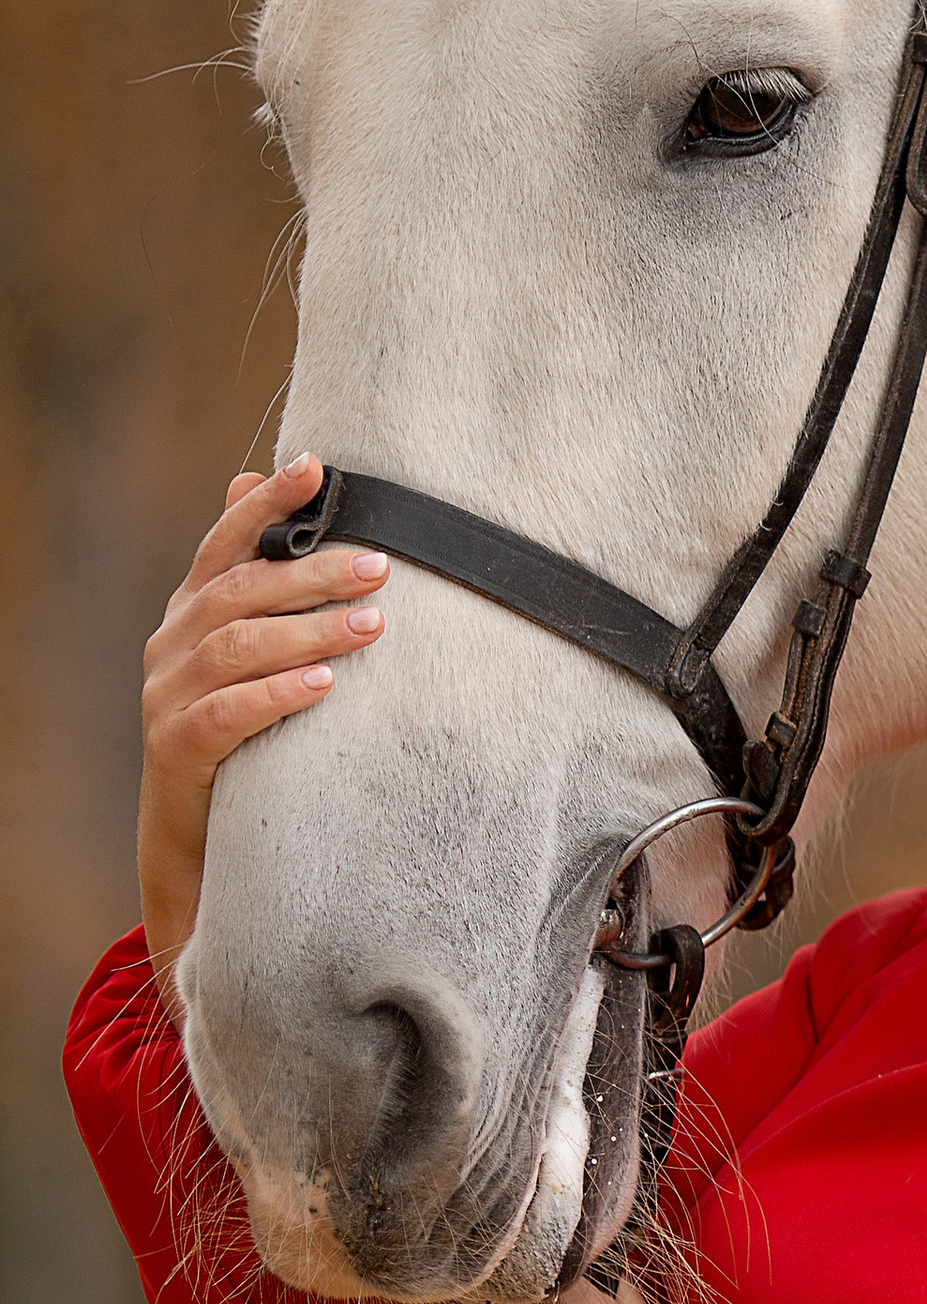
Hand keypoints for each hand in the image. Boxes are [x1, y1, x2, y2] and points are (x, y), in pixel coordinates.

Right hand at [140, 456, 391, 990]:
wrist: (196, 836)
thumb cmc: (242, 731)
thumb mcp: (252, 656)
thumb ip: (265, 588)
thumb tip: (261, 488)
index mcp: (192, 609)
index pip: (226, 541)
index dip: (265, 502)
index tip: (315, 467)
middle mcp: (172, 642)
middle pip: (241, 591)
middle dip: (312, 573)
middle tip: (380, 566)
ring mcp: (168, 694)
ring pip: (237, 647)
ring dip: (309, 632)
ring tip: (371, 626)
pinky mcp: (176, 748)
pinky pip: (227, 713)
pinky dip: (277, 694)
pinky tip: (325, 685)